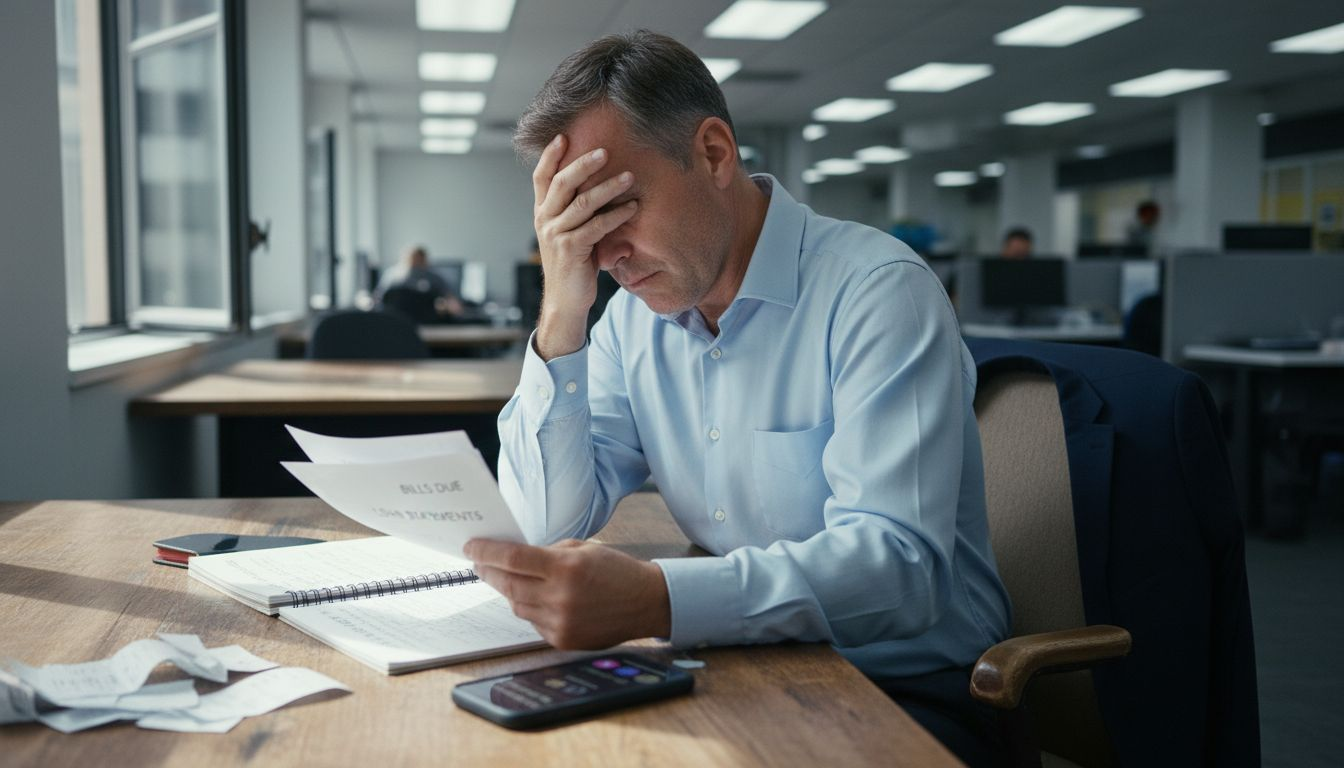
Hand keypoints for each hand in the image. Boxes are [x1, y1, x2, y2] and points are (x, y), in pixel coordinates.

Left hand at [464, 538, 670, 648]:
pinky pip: (533, 622)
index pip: (512, 558)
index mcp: (566, 568)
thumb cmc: (616, 570)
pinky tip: (537, 599)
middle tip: (480, 564)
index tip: (471, 547)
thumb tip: (513, 557)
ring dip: (510, 591)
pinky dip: (530, 609)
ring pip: (517, 605)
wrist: (646, 602)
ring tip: (508, 579)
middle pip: (508, 584)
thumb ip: (548, 553)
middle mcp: (560, 597)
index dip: (486, 552)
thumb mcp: (583, 548)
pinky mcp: (562, 640)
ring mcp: (560, 622)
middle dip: (489, 572)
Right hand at [531, 135, 637, 359]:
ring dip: (608, 187)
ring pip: (582, 203)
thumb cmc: (574, 265)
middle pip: (562, 183)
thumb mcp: (570, 232)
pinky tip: (632, 207)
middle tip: (605, 150)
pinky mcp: (571, 249)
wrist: (565, 301)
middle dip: (584, 164)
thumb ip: (576, 211)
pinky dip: (616, 215)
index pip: (541, 177)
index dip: (550, 155)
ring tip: (629, 177)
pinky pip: (596, 226)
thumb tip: (597, 184)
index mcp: (542, 213)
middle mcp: (545, 220)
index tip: (564, 135)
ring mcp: (556, 234)